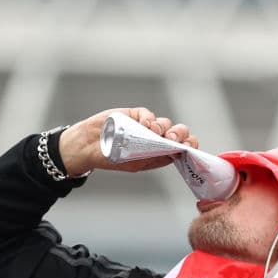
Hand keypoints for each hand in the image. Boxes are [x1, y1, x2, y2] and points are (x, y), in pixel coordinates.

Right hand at [57, 106, 198, 176]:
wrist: (88, 147)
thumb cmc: (112, 158)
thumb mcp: (136, 163)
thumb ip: (155, 157)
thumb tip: (175, 152)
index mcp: (160, 153)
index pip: (182, 147)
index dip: (189, 144)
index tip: (189, 145)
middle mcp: (156, 139)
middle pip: (178, 132)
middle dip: (180, 134)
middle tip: (173, 138)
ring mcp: (146, 126)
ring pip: (165, 122)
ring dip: (163, 127)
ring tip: (153, 132)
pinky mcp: (135, 115)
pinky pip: (148, 114)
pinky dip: (149, 118)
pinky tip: (144, 124)